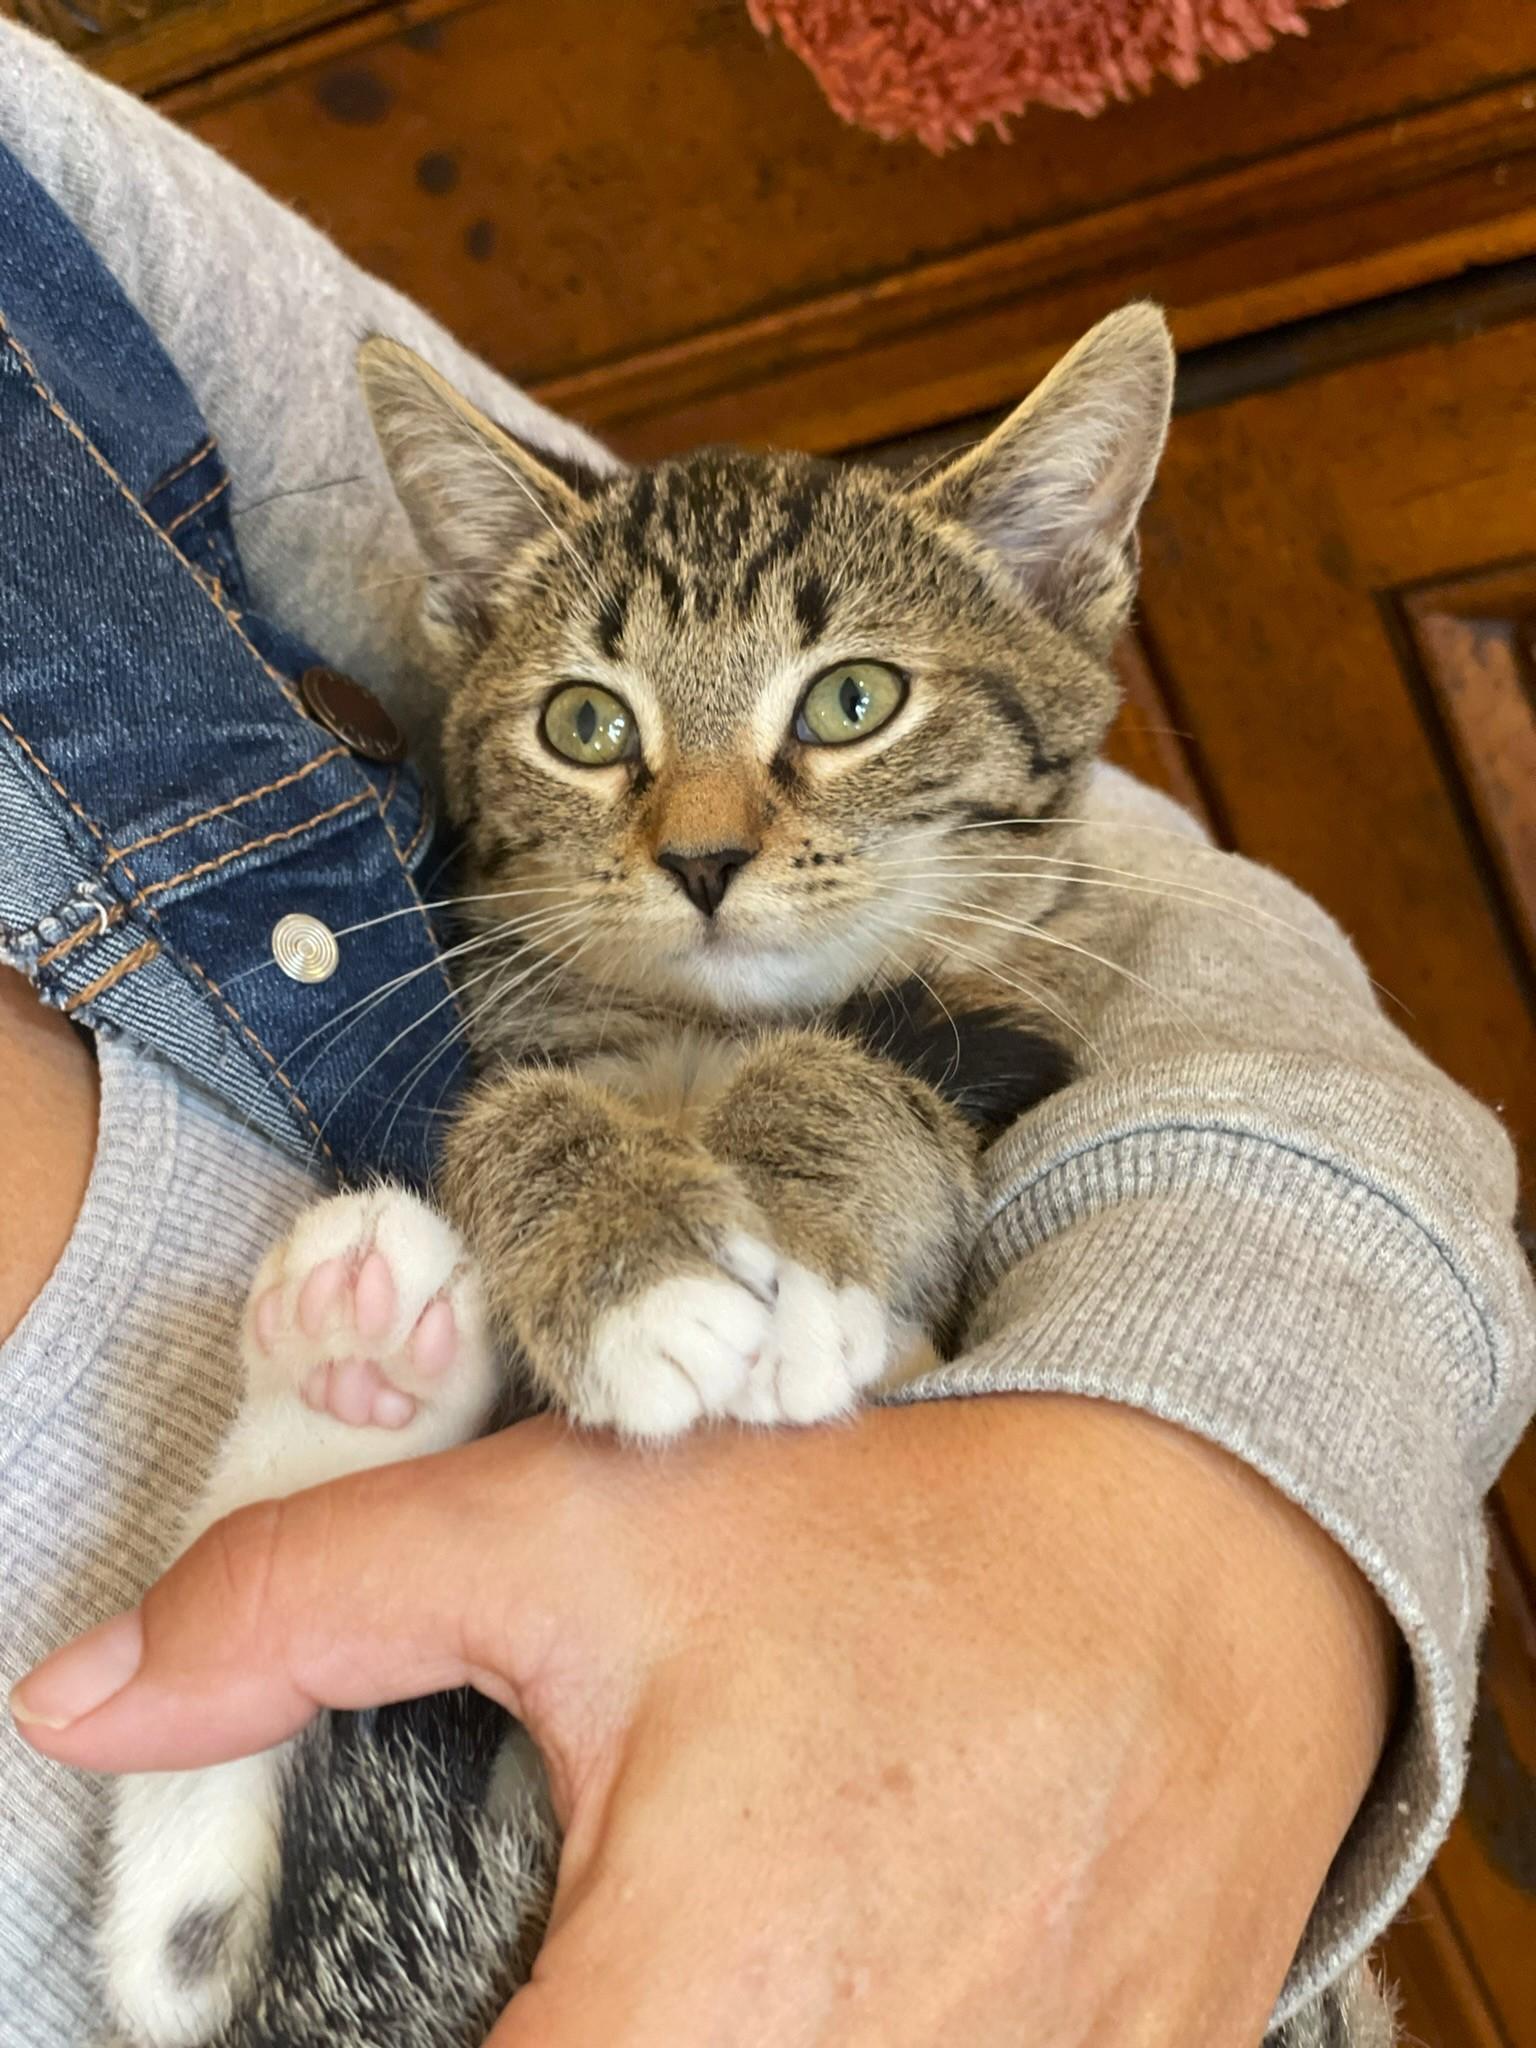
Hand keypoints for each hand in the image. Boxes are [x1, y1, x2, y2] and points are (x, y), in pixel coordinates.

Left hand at [12, 1396, 1392, 2045]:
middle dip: (587, 2024)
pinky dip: (853, 2027)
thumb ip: (308, 1608)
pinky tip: (859, 1949)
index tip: (460, 1969)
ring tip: (750, 1924)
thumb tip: (81, 1699)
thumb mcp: (589, 1529)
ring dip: (715, 2031)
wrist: (1210, 1553)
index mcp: (699, 2019)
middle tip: (605, 1933)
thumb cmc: (906, 1542)